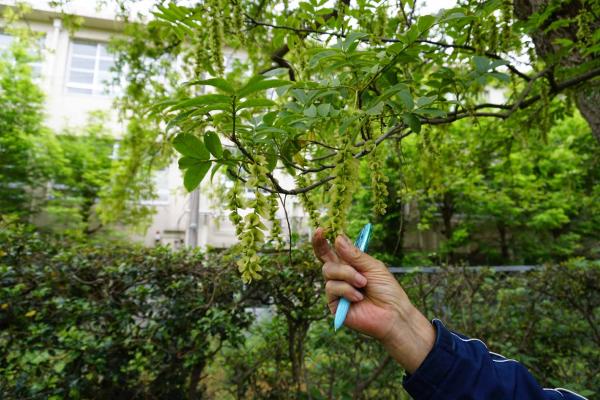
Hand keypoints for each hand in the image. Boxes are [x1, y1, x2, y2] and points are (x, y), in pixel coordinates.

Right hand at [312, 227, 435, 372]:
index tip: (320, 230)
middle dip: (335, 259)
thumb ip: (355, 255)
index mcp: (349, 265)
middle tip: (355, 268)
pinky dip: (346, 290)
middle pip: (326, 261)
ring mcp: (336, 290)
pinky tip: (358, 298)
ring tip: (363, 285)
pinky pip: (331, 288)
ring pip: (328, 272)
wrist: (393, 314)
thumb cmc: (387, 290)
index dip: (322, 241)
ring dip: (348, 276)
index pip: (330, 251)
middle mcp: (340, 277)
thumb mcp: (373, 267)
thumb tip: (337, 238)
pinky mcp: (333, 304)